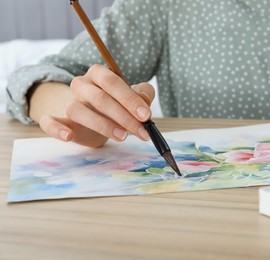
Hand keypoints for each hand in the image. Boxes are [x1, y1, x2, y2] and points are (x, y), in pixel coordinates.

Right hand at [29, 64, 154, 147]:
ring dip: (103, 125)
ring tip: (123, 136)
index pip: (113, 82)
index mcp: (99, 74)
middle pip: (100, 98)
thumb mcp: (134, 96)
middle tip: (141, 131)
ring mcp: (69, 102)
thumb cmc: (118, 103)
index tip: (146, 115)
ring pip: (79, 111)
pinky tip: (68, 136)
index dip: (130, 99)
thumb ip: (143, 93)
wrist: (98, 119)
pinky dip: (56, 129)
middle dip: (124, 116)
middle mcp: (81, 85)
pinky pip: (49, 122)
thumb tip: (144, 102)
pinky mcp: (61, 120)